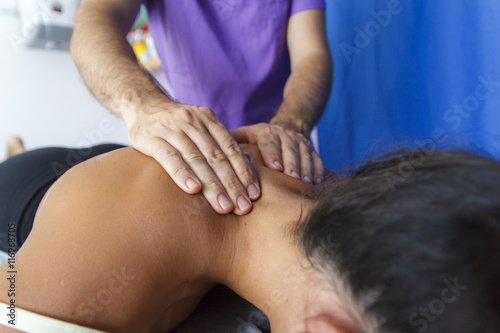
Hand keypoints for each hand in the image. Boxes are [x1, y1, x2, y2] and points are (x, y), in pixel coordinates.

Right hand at [127, 100, 260, 214]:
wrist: (142, 105)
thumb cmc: (177, 125)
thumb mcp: (199, 126)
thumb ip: (217, 143)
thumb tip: (245, 170)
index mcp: (208, 120)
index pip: (231, 148)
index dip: (244, 172)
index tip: (254, 194)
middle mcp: (193, 122)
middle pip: (216, 157)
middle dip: (232, 185)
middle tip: (242, 208)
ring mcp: (171, 128)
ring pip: (196, 159)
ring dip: (212, 185)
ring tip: (223, 206)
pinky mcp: (151, 138)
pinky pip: (169, 157)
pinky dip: (182, 174)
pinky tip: (193, 189)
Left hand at [230, 123, 323, 183]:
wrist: (284, 128)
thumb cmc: (257, 139)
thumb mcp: (244, 135)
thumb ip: (231, 142)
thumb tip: (211, 151)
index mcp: (265, 132)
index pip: (269, 142)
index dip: (273, 154)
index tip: (276, 168)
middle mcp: (284, 135)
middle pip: (290, 148)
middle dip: (292, 164)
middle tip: (292, 179)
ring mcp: (300, 141)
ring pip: (304, 154)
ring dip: (306, 168)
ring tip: (305, 183)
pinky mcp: (311, 149)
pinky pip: (317, 159)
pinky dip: (318, 171)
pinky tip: (317, 184)